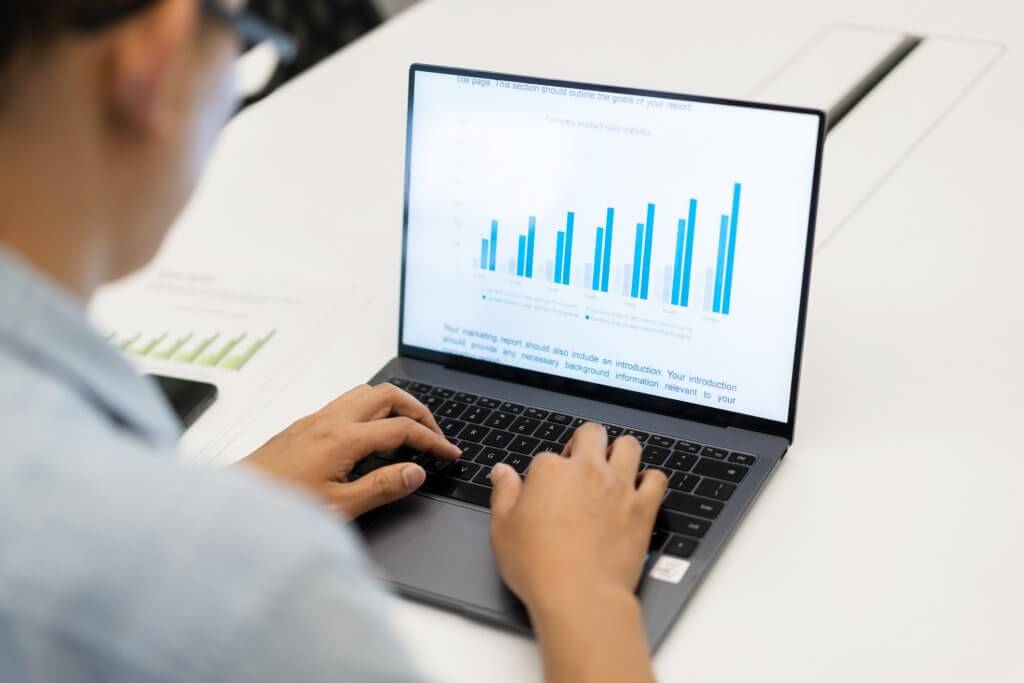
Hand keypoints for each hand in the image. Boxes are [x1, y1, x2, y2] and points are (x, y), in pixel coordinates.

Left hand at [241, 383, 461, 517]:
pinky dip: (370, 411)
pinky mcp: (302, 427)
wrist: (232, 505)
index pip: (401, 429)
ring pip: (364, 394)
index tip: (449, 453)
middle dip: (417, 411)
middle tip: (433, 435)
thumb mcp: (339, 508)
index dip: (432, 440)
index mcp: (343, 439)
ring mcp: (314, 421)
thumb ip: (382, 487)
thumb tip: (416, 471)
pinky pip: (345, 404)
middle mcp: (329, 421)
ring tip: (408, 431)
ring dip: (393, 406)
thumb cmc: (280, 509)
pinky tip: (371, 438)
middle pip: (387, 395)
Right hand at [488, 422, 667, 612]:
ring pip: (628, 446)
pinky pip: (657, 479)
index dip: (544, 475)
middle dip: (585, 442)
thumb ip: (504, 494)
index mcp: (551, 471)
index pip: (546, 457)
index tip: (542, 493)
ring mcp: (619, 487)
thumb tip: (501, 471)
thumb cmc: (539, 566)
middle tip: (579, 465)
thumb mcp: (503, 529)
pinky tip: (638, 491)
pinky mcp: (643, 508)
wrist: (580, 595)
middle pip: (592, 433)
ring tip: (611, 470)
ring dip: (619, 452)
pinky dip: (650, 481)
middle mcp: (588, 471)